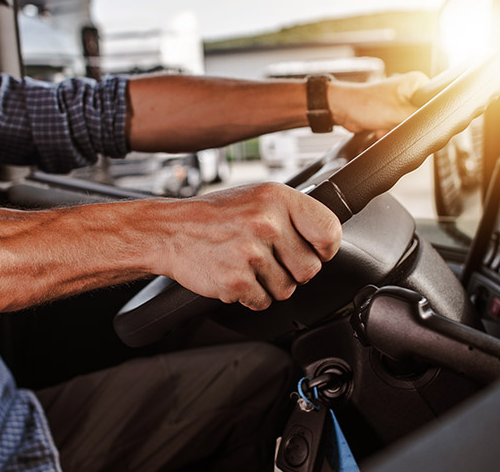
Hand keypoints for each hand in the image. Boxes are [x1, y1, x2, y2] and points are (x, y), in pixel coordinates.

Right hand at [151, 183, 341, 310]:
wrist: (170, 230)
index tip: (316, 251)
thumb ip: (294, 215)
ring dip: (270, 285)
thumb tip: (328, 240)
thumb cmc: (217, 215)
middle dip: (293, 271)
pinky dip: (251, 296)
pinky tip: (237, 276)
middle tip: (270, 260)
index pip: (329, 230)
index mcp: (278, 198)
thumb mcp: (259, 198)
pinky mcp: (235, 280)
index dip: (325, 248)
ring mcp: (250, 252)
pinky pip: (263, 302)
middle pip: (310, 269)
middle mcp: (266, 223)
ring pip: (287, 289)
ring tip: (249, 265)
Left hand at [328, 72, 427, 134]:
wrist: (343, 110)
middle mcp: (410, 89)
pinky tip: (380, 129)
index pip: (435, 100)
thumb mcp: (398, 114)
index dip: (427, 114)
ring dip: (396, 128)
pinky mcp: (392, 111)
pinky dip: (390, 130)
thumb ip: (420, 118)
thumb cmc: (365, 105)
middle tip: (395, 123)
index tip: (414, 120)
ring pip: (409, 122)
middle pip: (421, 114)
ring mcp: (401, 100)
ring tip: (385, 126)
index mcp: (416, 82)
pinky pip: (399, 125)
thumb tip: (435, 124)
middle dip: (407, 124)